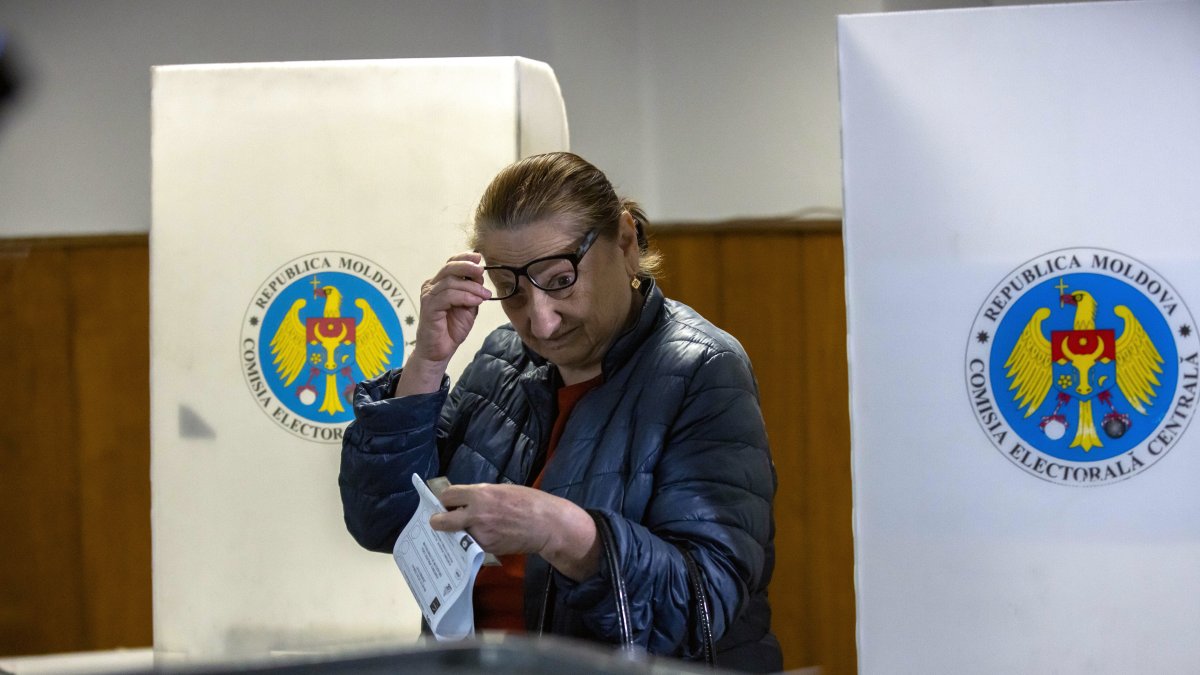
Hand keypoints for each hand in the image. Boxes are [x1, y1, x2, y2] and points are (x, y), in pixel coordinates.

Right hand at [395, 252, 490, 395]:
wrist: (439, 351)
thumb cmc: (452, 329)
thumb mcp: (468, 306)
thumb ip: (472, 291)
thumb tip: (480, 276)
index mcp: (440, 283)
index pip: (450, 264)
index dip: (464, 258)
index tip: (479, 258)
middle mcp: (431, 287)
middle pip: (449, 268)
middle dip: (467, 267)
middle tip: (481, 271)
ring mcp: (428, 296)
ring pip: (451, 282)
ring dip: (471, 287)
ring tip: (485, 295)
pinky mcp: (429, 307)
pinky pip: (448, 296)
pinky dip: (465, 297)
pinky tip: (476, 302)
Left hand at [428, 484, 599, 580]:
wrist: (546, 524)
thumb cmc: (528, 502)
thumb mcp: (501, 490)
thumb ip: (481, 495)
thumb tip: (465, 500)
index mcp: (480, 494)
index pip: (447, 496)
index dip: (445, 500)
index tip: (447, 503)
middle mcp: (476, 514)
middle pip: (441, 521)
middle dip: (438, 521)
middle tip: (439, 521)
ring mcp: (480, 533)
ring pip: (456, 535)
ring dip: (458, 533)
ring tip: (467, 530)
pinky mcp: (487, 548)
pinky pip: (471, 544)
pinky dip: (472, 542)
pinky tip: (483, 537)